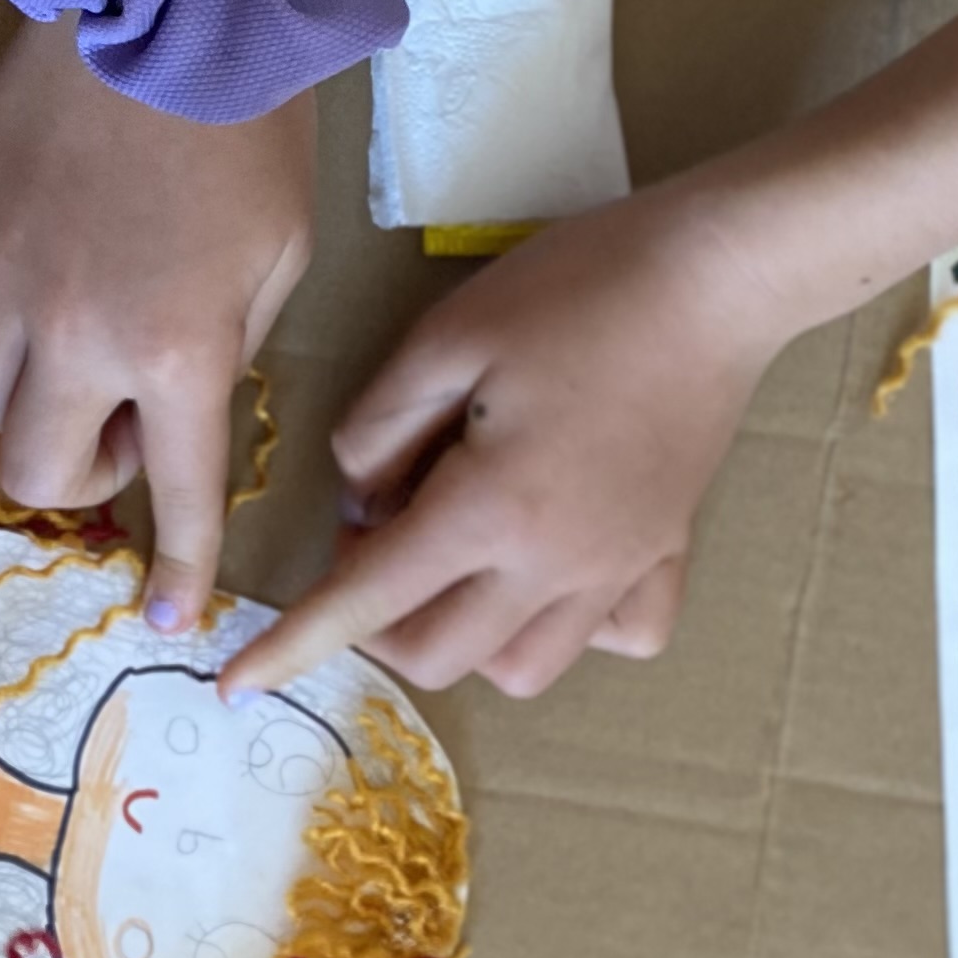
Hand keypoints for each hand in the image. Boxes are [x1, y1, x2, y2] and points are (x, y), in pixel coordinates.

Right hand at [0, 17, 314, 630]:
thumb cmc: (253, 120)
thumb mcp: (282, 253)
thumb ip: (226, 348)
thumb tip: (175, 405)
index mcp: (179, 351)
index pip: (176, 499)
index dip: (178, 570)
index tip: (173, 620)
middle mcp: (77, 334)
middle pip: (32, 471)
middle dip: (81, 470)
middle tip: (125, 421)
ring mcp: (1, 275)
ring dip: (26, 395)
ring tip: (71, 339)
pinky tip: (4, 271)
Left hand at [224, 177, 780, 701]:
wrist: (719, 275)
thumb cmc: (580, 287)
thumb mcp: (448, 336)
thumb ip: (380, 428)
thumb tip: (361, 500)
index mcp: (490, 509)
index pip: (367, 601)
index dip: (292, 644)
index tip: (239, 682)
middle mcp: (556, 563)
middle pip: (439, 655)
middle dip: (378, 622)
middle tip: (374, 537)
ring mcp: (620, 566)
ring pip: (522, 667)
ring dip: (465, 636)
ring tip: (454, 558)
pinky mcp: (666, 551)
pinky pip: (615, 636)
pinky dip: (569, 626)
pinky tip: (550, 567)